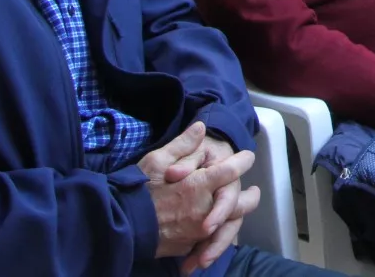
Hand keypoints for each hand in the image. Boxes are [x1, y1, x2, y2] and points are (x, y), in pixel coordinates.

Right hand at [140, 123, 257, 263]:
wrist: (120, 226)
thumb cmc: (136, 190)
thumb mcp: (156, 160)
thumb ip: (183, 145)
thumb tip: (201, 128)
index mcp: (199, 186)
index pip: (231, 170)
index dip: (242, 161)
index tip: (247, 157)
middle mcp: (204, 210)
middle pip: (240, 204)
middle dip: (249, 197)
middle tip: (254, 192)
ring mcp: (198, 232)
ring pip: (229, 226)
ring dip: (236, 218)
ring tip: (239, 212)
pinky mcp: (188, 246)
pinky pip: (209, 241)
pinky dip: (216, 236)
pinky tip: (217, 231)